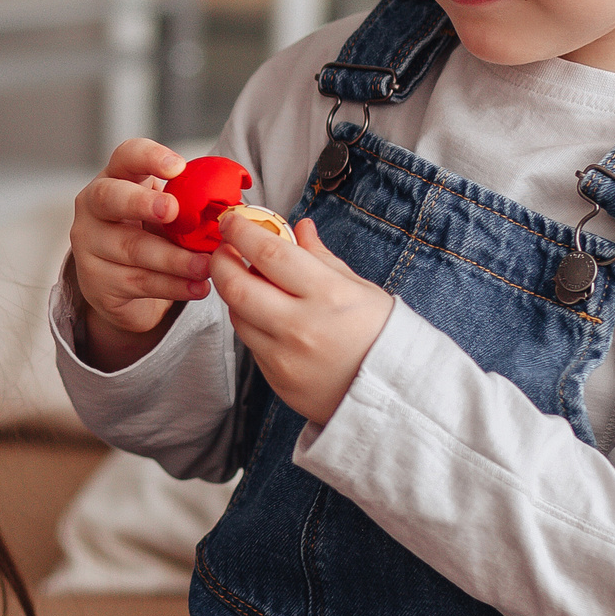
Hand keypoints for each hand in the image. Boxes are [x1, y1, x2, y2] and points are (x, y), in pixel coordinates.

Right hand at [70, 138, 217, 369]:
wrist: (119, 284)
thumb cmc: (150, 236)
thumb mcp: (166, 213)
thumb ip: (188, 205)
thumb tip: (232, 209)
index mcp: (116, 178)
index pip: (126, 156)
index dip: (150, 157)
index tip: (178, 167)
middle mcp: (94, 208)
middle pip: (109, 197)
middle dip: (142, 203)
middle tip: (172, 210)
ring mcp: (89, 245)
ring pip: (132, 249)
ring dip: (174, 259)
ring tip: (206, 265)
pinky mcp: (97, 281)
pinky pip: (138, 282)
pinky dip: (173, 286)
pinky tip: (197, 288)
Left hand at [210, 214, 392, 425]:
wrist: (394, 393)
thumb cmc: (381, 335)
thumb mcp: (360, 288)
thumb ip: (321, 257)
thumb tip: (300, 227)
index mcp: (328, 295)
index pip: (270, 254)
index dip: (242, 232)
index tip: (232, 221)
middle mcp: (301, 326)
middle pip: (237, 287)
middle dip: (221, 261)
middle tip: (224, 250)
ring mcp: (285, 356)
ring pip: (237, 316)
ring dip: (234, 293)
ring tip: (249, 282)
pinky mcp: (276, 379)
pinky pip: (250, 343)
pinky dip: (251, 322)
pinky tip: (266, 314)